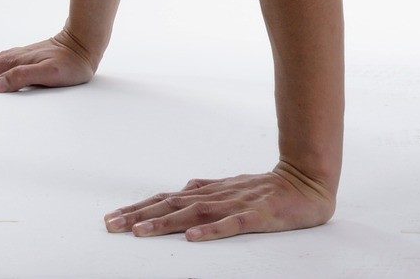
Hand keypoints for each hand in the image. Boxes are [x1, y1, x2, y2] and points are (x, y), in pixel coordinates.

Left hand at [104, 161, 336, 240]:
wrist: (309, 181)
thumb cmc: (269, 188)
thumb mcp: (233, 187)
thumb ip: (207, 189)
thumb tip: (182, 189)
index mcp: (211, 192)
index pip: (168, 199)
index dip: (140, 208)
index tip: (113, 218)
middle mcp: (218, 196)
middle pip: (172, 205)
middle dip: (139, 216)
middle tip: (110, 226)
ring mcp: (237, 205)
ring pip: (195, 214)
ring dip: (165, 223)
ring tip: (139, 233)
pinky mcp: (258, 216)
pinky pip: (232, 225)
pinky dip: (211, 232)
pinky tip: (192, 239)